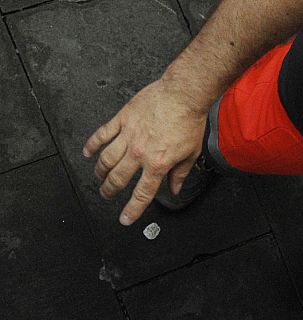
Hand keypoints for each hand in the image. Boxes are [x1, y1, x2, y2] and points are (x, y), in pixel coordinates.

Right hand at [83, 76, 206, 225]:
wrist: (182, 94)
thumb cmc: (188, 121)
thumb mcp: (190, 154)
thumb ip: (179, 174)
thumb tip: (175, 189)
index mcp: (157, 164)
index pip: (142, 194)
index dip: (132, 210)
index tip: (125, 219)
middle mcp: (139, 152)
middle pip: (118, 178)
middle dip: (110, 191)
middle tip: (106, 195)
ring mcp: (128, 135)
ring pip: (107, 159)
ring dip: (100, 172)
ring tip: (98, 178)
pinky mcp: (122, 119)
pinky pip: (103, 134)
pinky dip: (92, 144)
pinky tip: (87, 152)